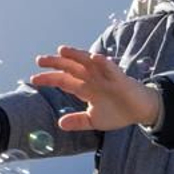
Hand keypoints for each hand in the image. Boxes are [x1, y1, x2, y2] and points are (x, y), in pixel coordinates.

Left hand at [30, 46, 158, 131]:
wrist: (140, 112)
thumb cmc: (117, 112)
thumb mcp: (94, 120)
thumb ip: (78, 121)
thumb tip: (60, 123)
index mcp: (85, 87)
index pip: (64, 80)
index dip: (50, 78)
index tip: (33, 78)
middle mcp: (93, 79)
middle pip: (72, 67)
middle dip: (57, 63)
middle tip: (40, 60)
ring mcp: (106, 76)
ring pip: (88, 62)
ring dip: (76, 55)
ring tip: (63, 50)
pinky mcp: (120, 79)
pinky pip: (111, 69)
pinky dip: (103, 63)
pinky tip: (95, 57)